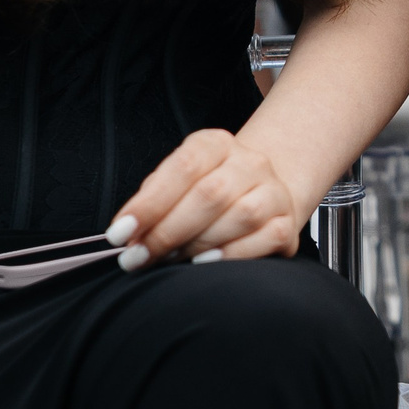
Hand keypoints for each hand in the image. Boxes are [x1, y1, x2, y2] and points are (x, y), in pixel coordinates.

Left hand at [106, 127, 306, 267]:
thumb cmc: (207, 192)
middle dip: (167, 232)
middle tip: (138, 257)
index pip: (184, 166)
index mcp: (216, 144)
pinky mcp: (287, 223)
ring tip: (171, 260)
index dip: (150, 202)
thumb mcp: (178, 183)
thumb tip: (125, 233)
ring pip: (241, 216)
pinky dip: (232, 255)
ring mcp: (273, 191)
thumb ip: (153, 202)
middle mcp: (250, 162)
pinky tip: (206, 264)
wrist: (260, 193)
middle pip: (211, 194)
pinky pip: (266, 239)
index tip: (121, 233)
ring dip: (198, 244)